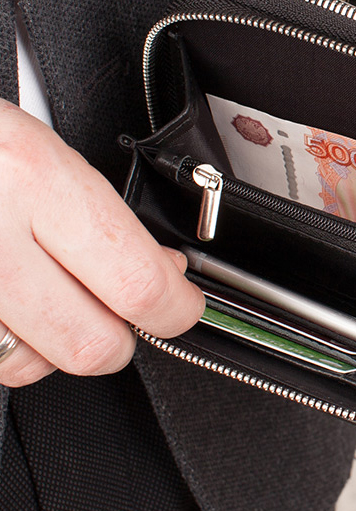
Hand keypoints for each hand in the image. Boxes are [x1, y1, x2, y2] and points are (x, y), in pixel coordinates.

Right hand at [0, 100, 204, 387]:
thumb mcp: (35, 142)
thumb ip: (99, 211)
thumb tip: (160, 269)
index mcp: (33, 178)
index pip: (135, 281)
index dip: (176, 307)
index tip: (183, 303)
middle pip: (90, 345)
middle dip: (122, 336)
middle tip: (128, 310)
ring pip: (32, 368)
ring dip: (56, 347)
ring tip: (54, 299)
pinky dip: (6, 347)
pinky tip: (8, 306)